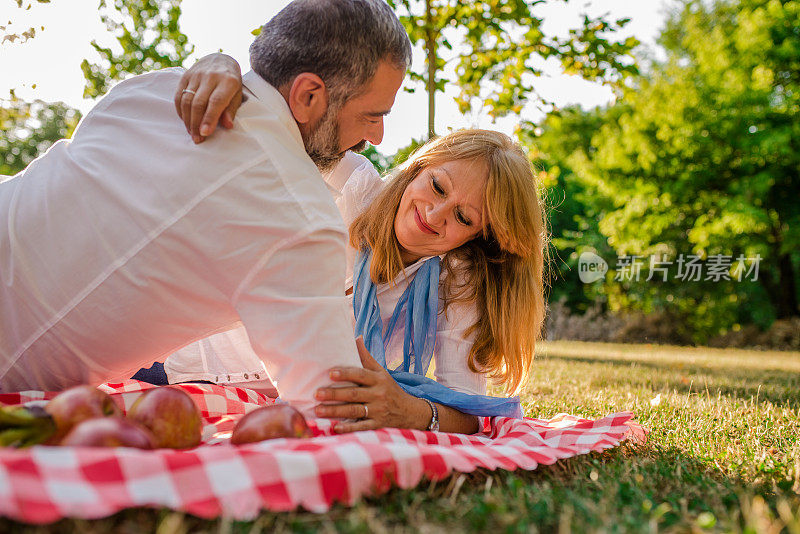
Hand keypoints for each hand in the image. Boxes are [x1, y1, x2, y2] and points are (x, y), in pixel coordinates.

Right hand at [174, 53, 242, 143]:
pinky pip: (179, 95)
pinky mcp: (185, 75)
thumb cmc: (231, 83)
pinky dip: (181, 111)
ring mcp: (196, 75)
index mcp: (227, 81)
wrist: (220, 60)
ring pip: (187, 100)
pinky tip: (186, 121)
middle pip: (199, 103)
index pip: (216, 102)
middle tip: (197, 139)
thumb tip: (228, 126)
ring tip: (192, 133)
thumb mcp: (237, 95)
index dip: (209, 118)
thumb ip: (231, 110)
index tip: (205, 133)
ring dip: (187, 119)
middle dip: (196, 123)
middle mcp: (210, 76)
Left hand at [314, 337, 429, 432]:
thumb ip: (366, 357)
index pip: (360, 375)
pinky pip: (362, 427)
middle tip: (317, 393)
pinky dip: (349, 428)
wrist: (410, 411)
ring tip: (318, 410)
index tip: (330, 373)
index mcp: (378, 379)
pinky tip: (335, 428)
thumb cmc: (389, 389)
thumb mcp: (381, 372)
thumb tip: (356, 337)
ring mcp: (378, 411)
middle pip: (354, 394)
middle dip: (334, 394)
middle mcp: (378, 394)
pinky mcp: (378, 425)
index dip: (346, 374)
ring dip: (335, 411)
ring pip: (354, 411)